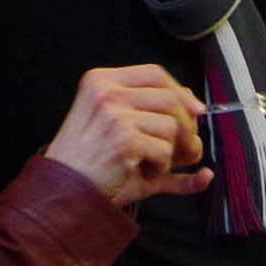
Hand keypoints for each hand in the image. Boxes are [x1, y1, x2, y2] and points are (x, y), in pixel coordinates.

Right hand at [41, 65, 211, 207]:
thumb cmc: (91, 164)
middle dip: (187, 128)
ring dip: (174, 152)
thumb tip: (201, 116)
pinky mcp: (124, 139)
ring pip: (172, 126)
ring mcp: (114, 114)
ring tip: (154, 164)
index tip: (196, 111)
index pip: (155, 73)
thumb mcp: (120, 132)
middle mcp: (106, 92)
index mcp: (101, 81)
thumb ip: (155, 118)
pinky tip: (142, 172)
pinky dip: (161, 167)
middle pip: (171, 98)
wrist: (64, 191)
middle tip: (186, 151)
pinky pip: (165, 150)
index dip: (181, 92)